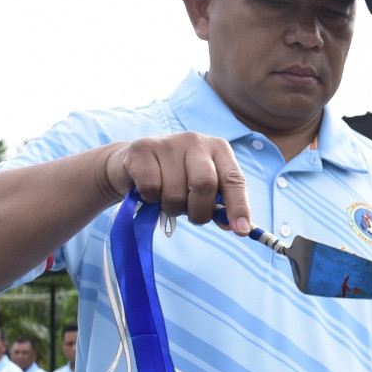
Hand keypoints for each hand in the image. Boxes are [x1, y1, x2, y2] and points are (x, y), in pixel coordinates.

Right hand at [99, 132, 252, 231]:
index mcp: (218, 149)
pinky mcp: (142, 149)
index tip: (241, 230)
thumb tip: (238, 226)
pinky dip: (150, 199)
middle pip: (204, 185)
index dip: (239, 206)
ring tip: (166, 199)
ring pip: (175, 192)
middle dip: (199, 211)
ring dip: (172, 208)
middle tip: (192, 216)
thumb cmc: (175, 179)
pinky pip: (151, 188)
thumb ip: (220, 206)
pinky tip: (149, 190)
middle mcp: (196, 141)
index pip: (234, 179)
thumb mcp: (201, 189)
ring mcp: (168, 142)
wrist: (131, 164)